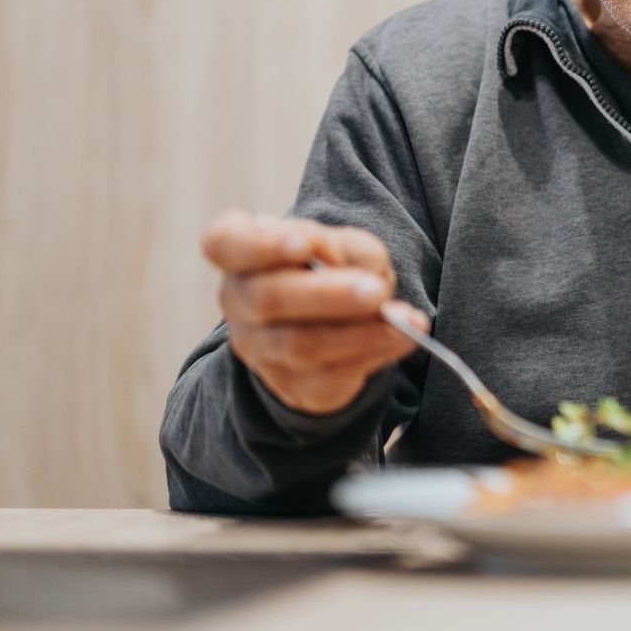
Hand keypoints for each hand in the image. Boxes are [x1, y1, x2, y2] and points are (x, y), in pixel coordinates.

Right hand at [201, 209, 426, 414]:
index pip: (224, 244)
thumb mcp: (345, 245)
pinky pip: (330, 375)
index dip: (260, 246)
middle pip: (267, 300)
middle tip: (375, 291)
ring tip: (405, 319)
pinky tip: (403, 336)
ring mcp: (260, 349)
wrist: (333, 320)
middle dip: (327, 295)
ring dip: (360, 332)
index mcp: (239, 252)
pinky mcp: (293, 386)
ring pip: (301, 345)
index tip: (303, 244)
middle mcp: (238, 301)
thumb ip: (343, 247)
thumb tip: (336, 266)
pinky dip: (374, 353)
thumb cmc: (331, 267)